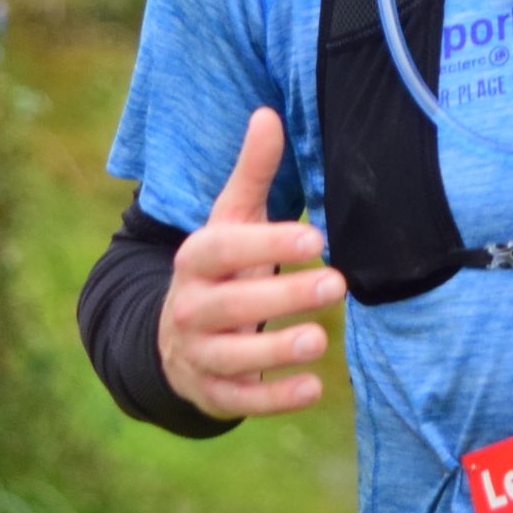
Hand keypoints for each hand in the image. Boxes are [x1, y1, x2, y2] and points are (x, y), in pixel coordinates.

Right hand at [158, 107, 344, 419]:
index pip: (222, 249)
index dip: (266, 243)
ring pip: (233, 356)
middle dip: (283, 296)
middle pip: (231, 304)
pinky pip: (240, 399)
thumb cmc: (221, 266)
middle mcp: (189, 308)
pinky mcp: (212, 392)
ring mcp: (197, 354)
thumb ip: (252, 173)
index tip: (315, 239)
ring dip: (276, 351)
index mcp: (194, 260)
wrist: (175, 334)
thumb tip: (267, 113)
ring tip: (320, 340)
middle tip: (338, 285)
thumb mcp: (230, 220)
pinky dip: (274, 398)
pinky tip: (313, 389)